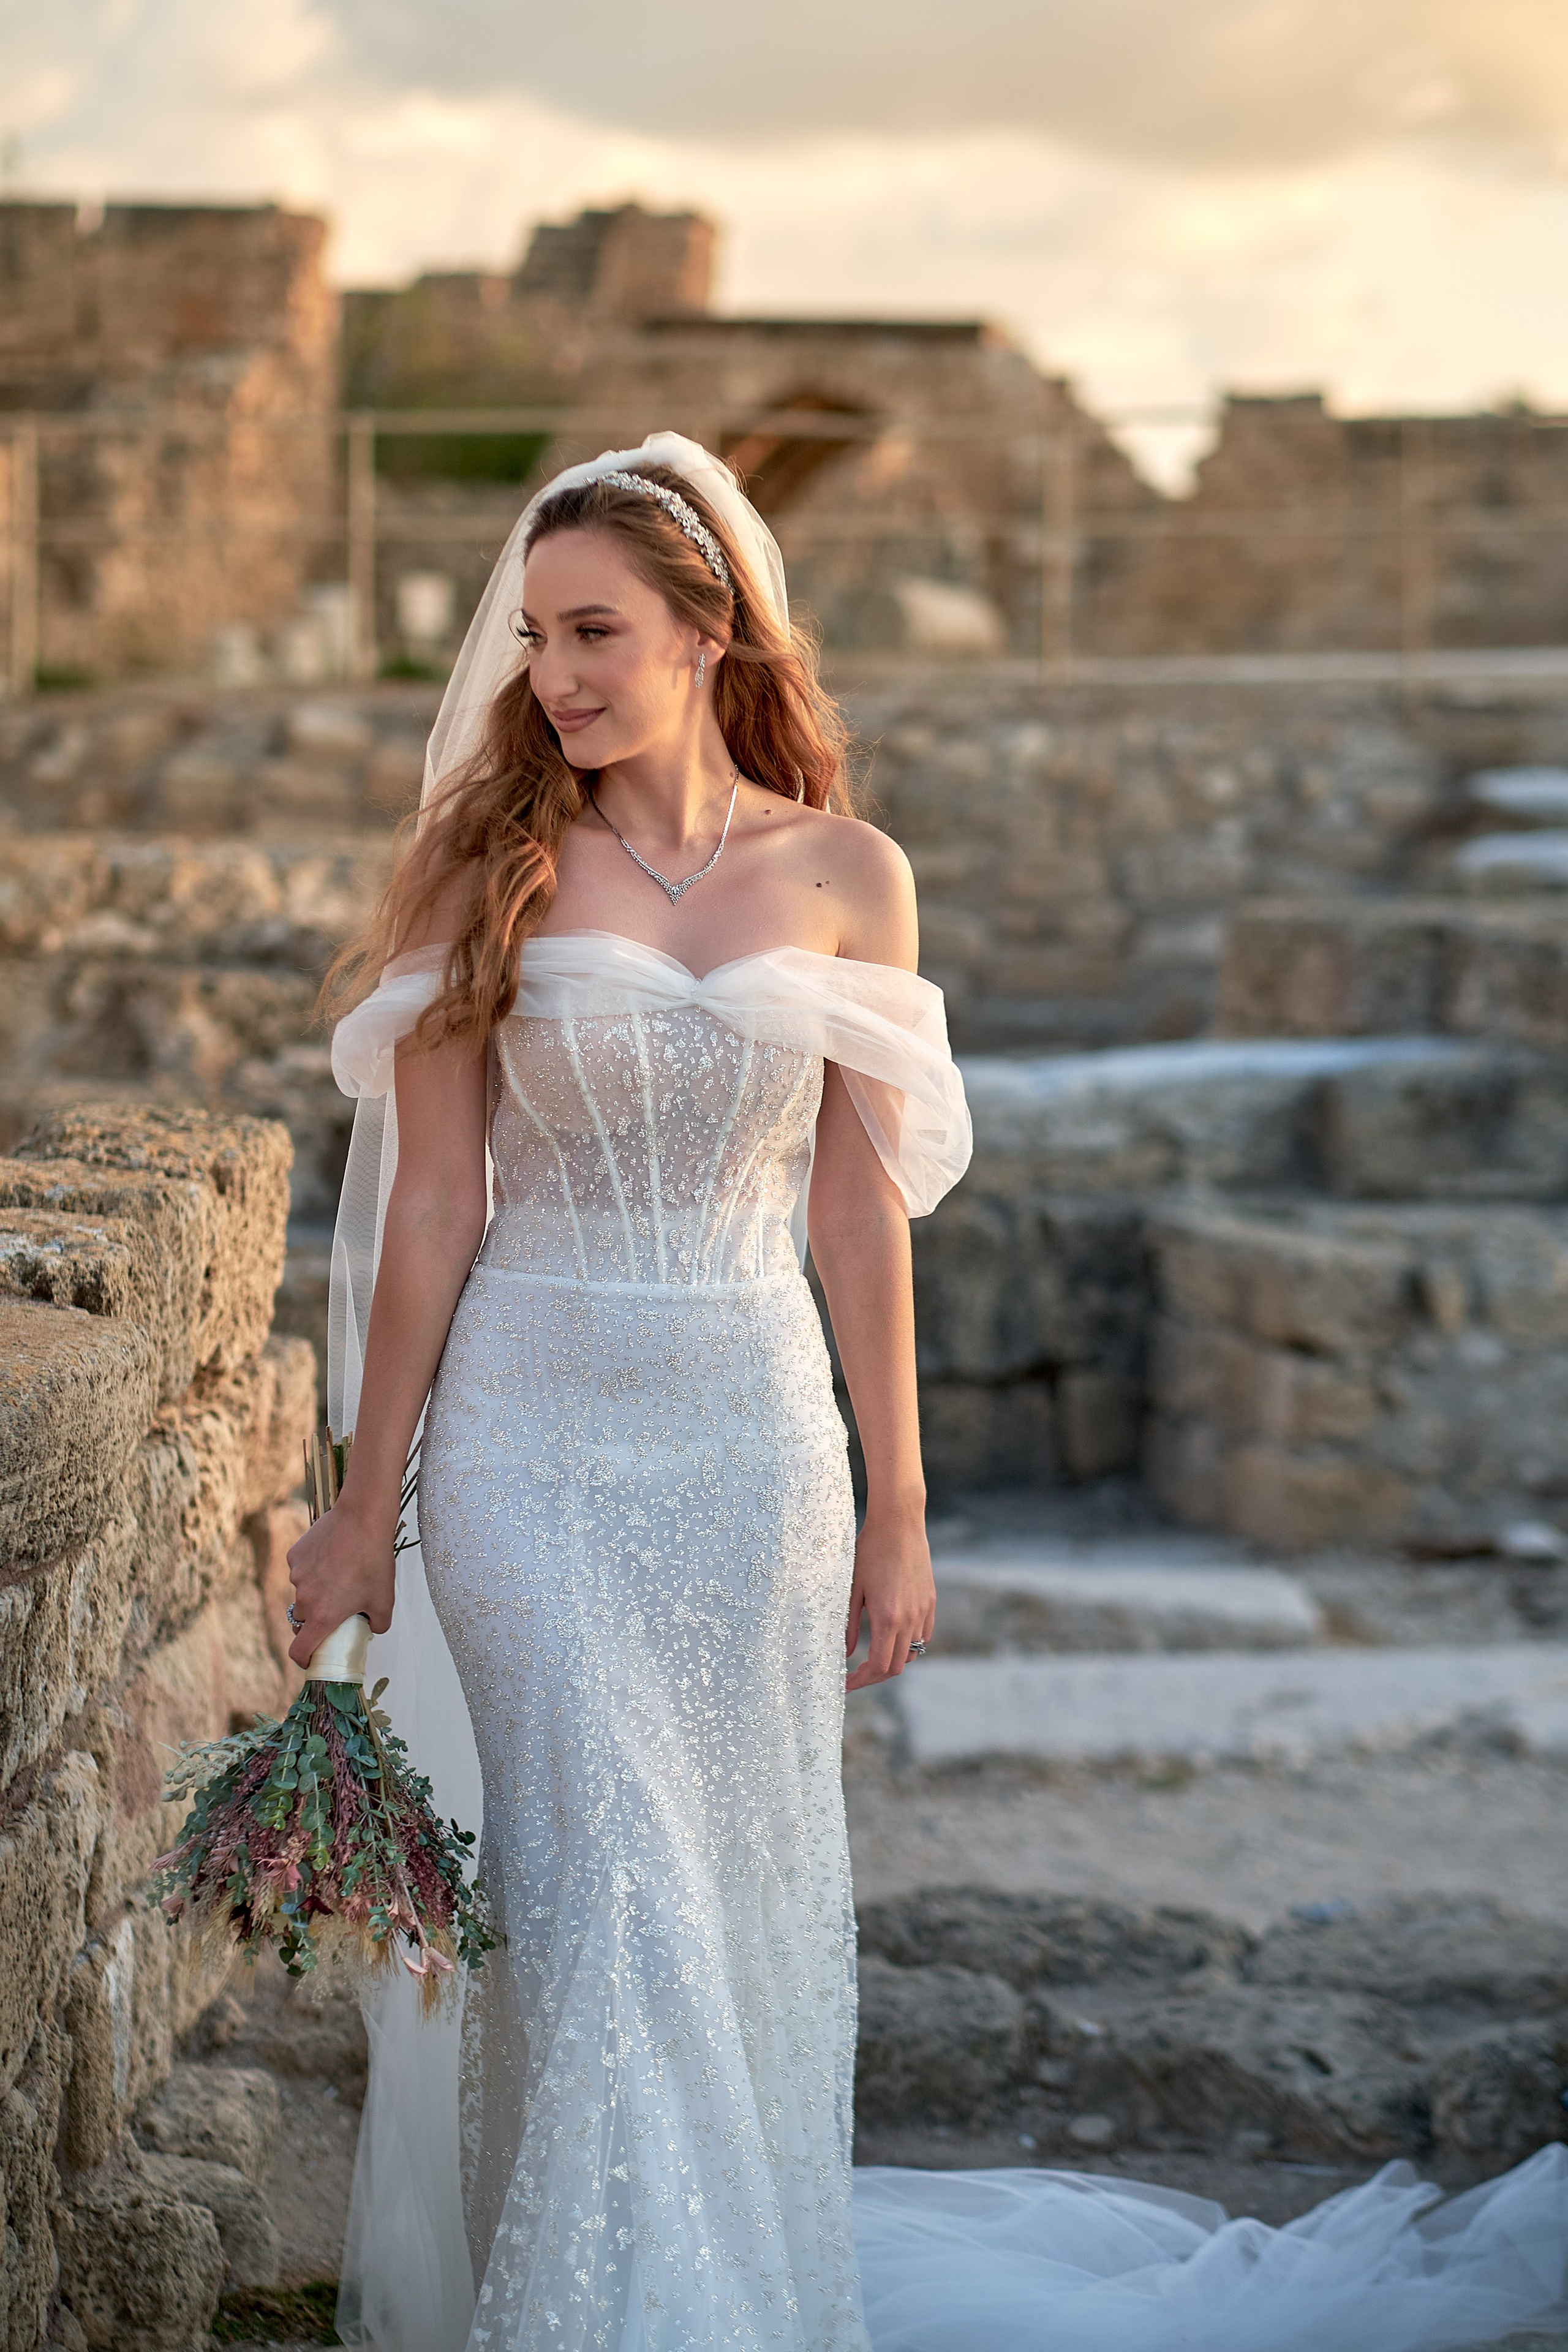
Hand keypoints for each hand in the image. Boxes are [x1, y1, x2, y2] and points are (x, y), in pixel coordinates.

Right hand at [284, 1497, 395, 1669]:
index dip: (303, 1659)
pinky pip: (301, 1569)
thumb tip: (371, 1628)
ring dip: (316, 1591)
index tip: (311, 1659)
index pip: (299, 1650)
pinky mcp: (295, 1555)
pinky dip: (313, 1569)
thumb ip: (378, 1624)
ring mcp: (297, 1575)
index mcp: (323, 1615)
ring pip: (302, 1592)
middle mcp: (304, 1598)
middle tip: (335, 1610)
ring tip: (340, 1575)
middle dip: (315, 1620)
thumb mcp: (385, 1600)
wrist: (363, 1519)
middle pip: (302, 1620)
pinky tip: (333, 1556)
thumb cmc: (375, 1561)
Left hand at [845, 1506, 934, 1689]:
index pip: (878, 1666)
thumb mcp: (852, 1588)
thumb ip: (848, 1625)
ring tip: (871, 1655)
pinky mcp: (930, 1601)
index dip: (861, 1680)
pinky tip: (891, 1637)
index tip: (846, 1683)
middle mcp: (909, 1619)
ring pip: (911, 1652)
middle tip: (855, 1675)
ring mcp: (923, 1611)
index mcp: (887, 1618)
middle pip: (896, 1666)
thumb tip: (844, 1654)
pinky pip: (923, 1635)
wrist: (899, 1522)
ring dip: (892, 1660)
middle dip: (875, 1676)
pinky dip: (908, 1644)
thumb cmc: (869, 1551)